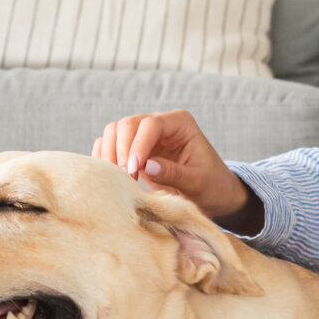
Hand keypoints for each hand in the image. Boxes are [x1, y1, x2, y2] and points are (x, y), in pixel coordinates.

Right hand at [93, 110, 254, 223]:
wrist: (212, 195)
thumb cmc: (211, 186)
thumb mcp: (198, 182)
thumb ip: (174, 173)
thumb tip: (147, 166)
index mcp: (180, 123)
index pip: (150, 124)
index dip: (138, 145)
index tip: (134, 169)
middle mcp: (160, 124)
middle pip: (127, 124)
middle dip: (122, 149)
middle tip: (126, 177)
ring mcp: (144, 136)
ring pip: (114, 132)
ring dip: (111, 154)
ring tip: (119, 178)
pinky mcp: (134, 151)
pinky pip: (110, 146)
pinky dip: (105, 158)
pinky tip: (111, 177)